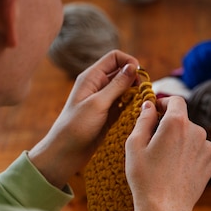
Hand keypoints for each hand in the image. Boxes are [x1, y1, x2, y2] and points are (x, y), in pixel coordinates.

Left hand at [29, 50, 139, 188]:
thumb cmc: (76, 127)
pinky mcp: (108, 114)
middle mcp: (98, 86)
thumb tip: (133, 67)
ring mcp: (104, 100)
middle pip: (122, 72)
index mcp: (91, 77)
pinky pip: (125, 104)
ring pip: (126, 89)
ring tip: (143, 104)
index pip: (115, 58)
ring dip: (136, 94)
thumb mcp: (98, 104)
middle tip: (145, 93)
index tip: (140, 77)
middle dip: (136, 79)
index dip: (130, 62)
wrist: (65, 153)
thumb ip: (116, 85)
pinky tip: (138, 113)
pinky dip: (133, 106)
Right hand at [125, 97, 210, 210]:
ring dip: (180, 141)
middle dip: (170, 126)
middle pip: (183, 120)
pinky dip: (188, 155)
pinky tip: (175, 169)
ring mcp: (206, 148)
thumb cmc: (145, 177)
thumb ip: (143, 119)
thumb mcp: (135, 145)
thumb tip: (150, 105)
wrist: (164, 208)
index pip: (175, 100)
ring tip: (164, 160)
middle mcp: (197, 131)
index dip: (164, 102)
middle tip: (153, 143)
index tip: (155, 111)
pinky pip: (198, 152)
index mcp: (177, 123)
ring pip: (191, 136)